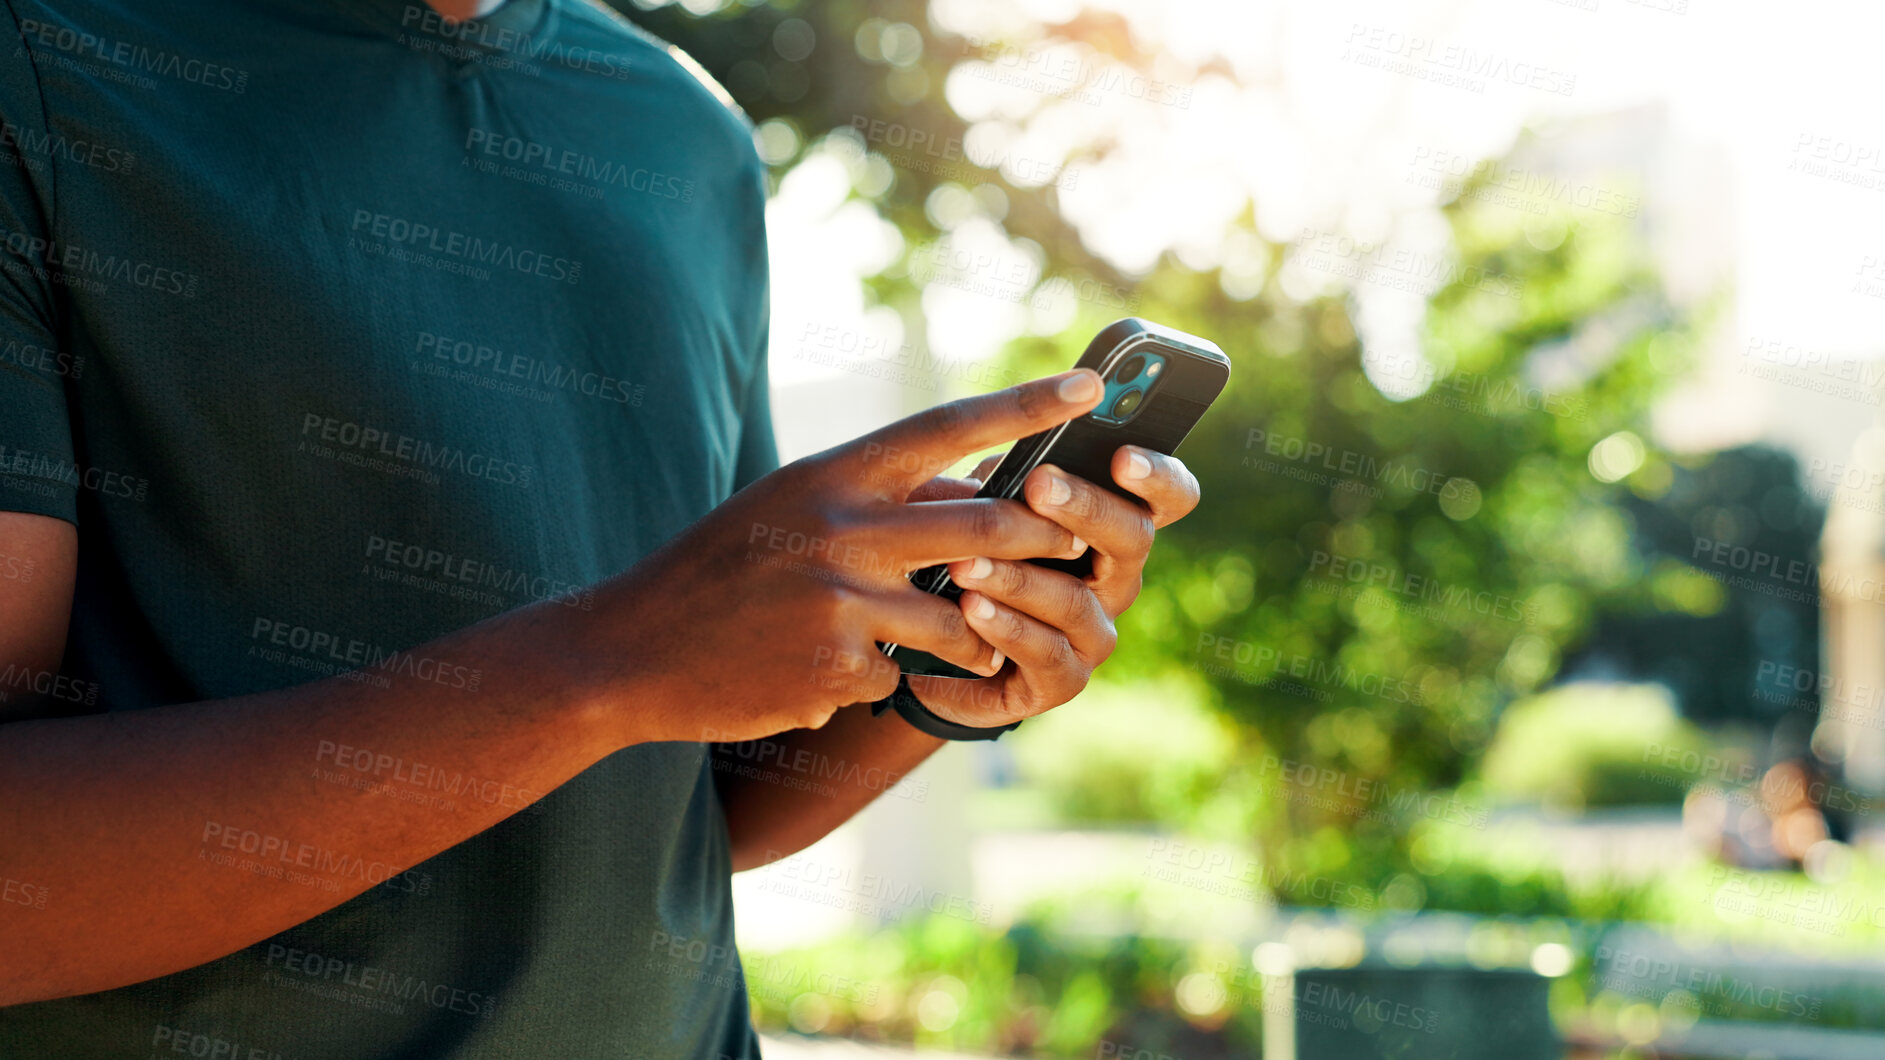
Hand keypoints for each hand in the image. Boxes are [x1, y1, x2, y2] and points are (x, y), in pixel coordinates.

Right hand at [563, 370, 1106, 744]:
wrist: (631, 651)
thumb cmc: (719, 568)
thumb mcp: (789, 508)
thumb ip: (876, 499)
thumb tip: (974, 488)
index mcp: (831, 476)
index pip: (945, 427)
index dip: (1024, 404)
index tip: (1090, 382)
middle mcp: (842, 530)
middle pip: (984, 527)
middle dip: (1040, 541)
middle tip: (1072, 546)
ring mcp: (842, 603)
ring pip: (960, 621)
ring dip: (973, 638)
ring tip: (962, 646)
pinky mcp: (839, 670)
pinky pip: (900, 677)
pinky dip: (880, 681)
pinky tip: (823, 676)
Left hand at [904, 446, 1201, 726]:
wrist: (935, 643)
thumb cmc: (972, 551)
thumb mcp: (987, 500)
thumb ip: (1010, 473)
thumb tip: (1019, 439)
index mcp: (1113, 527)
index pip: (1170, 498)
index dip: (1159, 477)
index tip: (1123, 455)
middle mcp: (1118, 581)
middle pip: (1133, 540)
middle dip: (1086, 508)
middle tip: (1039, 484)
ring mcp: (1095, 634)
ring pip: (1078, 602)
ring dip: (1021, 577)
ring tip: (969, 561)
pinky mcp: (1063, 682)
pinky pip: (1045, 653)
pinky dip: (1006, 628)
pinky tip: (969, 609)